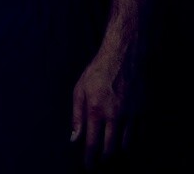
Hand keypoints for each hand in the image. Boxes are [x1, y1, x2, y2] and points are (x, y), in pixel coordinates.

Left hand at [70, 49, 140, 169]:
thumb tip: (73, 139)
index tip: (89, 168)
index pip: (92, 143)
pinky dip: (134, 142)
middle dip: (105, 159)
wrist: (125, 56)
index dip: (90, 159)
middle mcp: (115, 115)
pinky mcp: (146, 112)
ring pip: (127, 145)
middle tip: (100, 161)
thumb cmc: (99, 71)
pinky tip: (127, 139)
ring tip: (112, 149)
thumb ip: (77, 115)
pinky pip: (141, 136)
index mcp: (95, 109)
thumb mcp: (80, 89)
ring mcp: (132, 115)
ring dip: (119, 150)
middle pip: (111, 149)